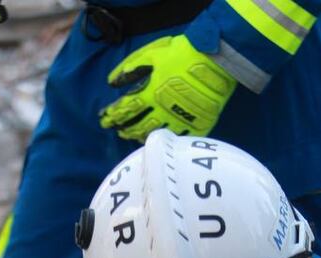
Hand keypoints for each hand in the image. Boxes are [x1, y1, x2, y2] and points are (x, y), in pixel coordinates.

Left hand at [100, 35, 235, 141]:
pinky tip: (161, 142)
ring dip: (142, 137)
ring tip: (134, 138)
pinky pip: (180, 139)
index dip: (113, 116)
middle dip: (125, 130)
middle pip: (138, 125)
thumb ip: (132, 67)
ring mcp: (180, 121)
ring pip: (157, 135)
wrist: (216, 60)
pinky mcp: (196, 126)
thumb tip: (112, 82)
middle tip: (117, 133)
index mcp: (151, 93)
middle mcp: (162, 111)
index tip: (104, 120)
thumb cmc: (183, 52)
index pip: (126, 109)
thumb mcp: (153, 53)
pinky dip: (168, 141)